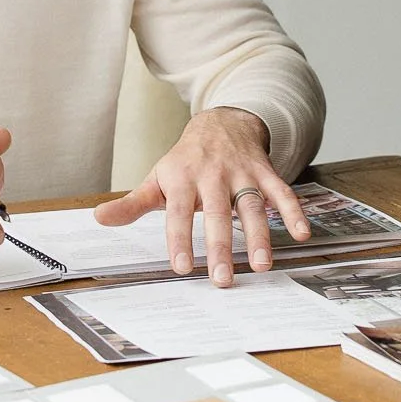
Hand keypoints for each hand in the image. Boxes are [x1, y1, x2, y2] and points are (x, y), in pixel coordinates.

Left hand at [91, 108, 311, 286]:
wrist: (222, 121)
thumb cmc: (185, 160)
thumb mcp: (157, 178)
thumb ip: (132, 203)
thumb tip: (98, 219)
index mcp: (182, 179)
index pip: (178, 213)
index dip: (179, 239)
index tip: (181, 267)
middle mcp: (212, 176)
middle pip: (216, 214)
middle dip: (220, 247)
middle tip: (222, 280)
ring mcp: (241, 173)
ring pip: (251, 205)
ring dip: (259, 235)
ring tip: (262, 265)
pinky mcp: (265, 172)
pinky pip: (282, 191)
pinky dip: (293, 211)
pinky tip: (301, 234)